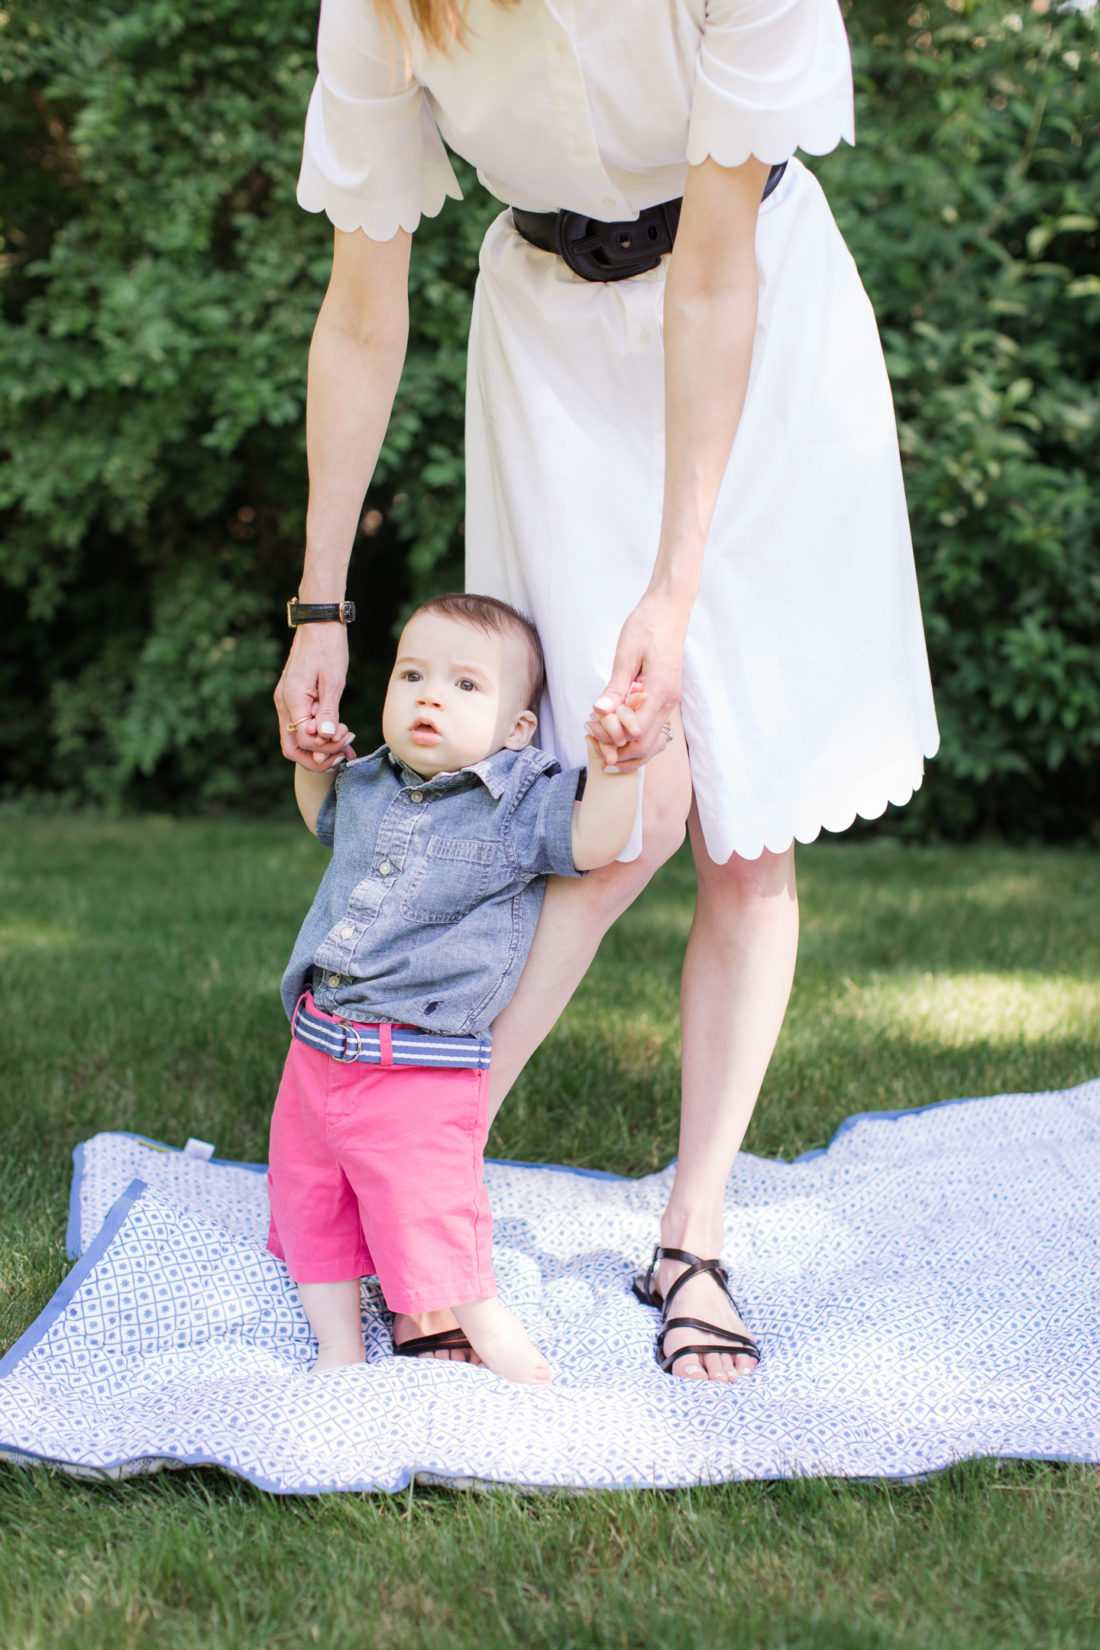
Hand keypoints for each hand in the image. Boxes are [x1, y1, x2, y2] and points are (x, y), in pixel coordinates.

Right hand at [275, 622, 349, 768]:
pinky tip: (339, 735)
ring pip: (296, 739)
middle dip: (318, 757)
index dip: (325, 746)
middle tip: (343, 752)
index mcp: (292, 699)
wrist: (318, 623)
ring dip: (320, 746)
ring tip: (346, 741)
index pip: (303, 740)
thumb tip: (325, 735)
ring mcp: (286, 701)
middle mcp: (284, 703)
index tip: (346, 737)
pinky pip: (301, 724)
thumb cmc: (328, 647)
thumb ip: (329, 710)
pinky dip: (318, 734)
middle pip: (293, 748)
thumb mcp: (334, 680)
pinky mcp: (293, 698)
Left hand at [584, 594, 685, 771]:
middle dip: (618, 751)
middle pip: (645, 746)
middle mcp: (668, 702)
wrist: (669, 608)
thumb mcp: (626, 655)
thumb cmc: (648, 625)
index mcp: (659, 692)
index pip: (636, 734)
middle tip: (593, 741)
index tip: (590, 729)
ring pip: (651, 742)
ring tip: (600, 737)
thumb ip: (615, 687)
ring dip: (625, 746)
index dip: (612, 740)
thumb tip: (599, 712)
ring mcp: (669, 701)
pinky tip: (613, 725)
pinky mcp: (665, 697)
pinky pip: (651, 727)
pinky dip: (632, 734)